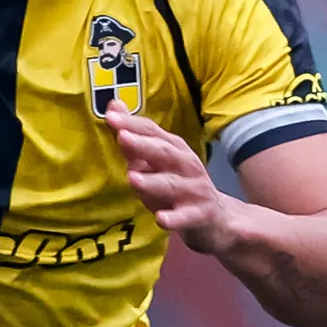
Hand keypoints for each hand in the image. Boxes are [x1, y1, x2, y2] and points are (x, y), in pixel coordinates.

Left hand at [105, 102, 235, 252]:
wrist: (217, 218)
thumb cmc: (178, 186)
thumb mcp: (155, 162)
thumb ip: (133, 138)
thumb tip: (114, 107)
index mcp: (174, 149)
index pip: (151, 132)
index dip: (132, 124)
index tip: (110, 116)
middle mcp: (186, 165)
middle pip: (164, 152)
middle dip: (143, 145)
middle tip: (122, 137)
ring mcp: (193, 190)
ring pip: (171, 185)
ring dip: (152, 181)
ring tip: (133, 177)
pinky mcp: (198, 215)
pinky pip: (184, 218)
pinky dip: (174, 219)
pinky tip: (161, 219)